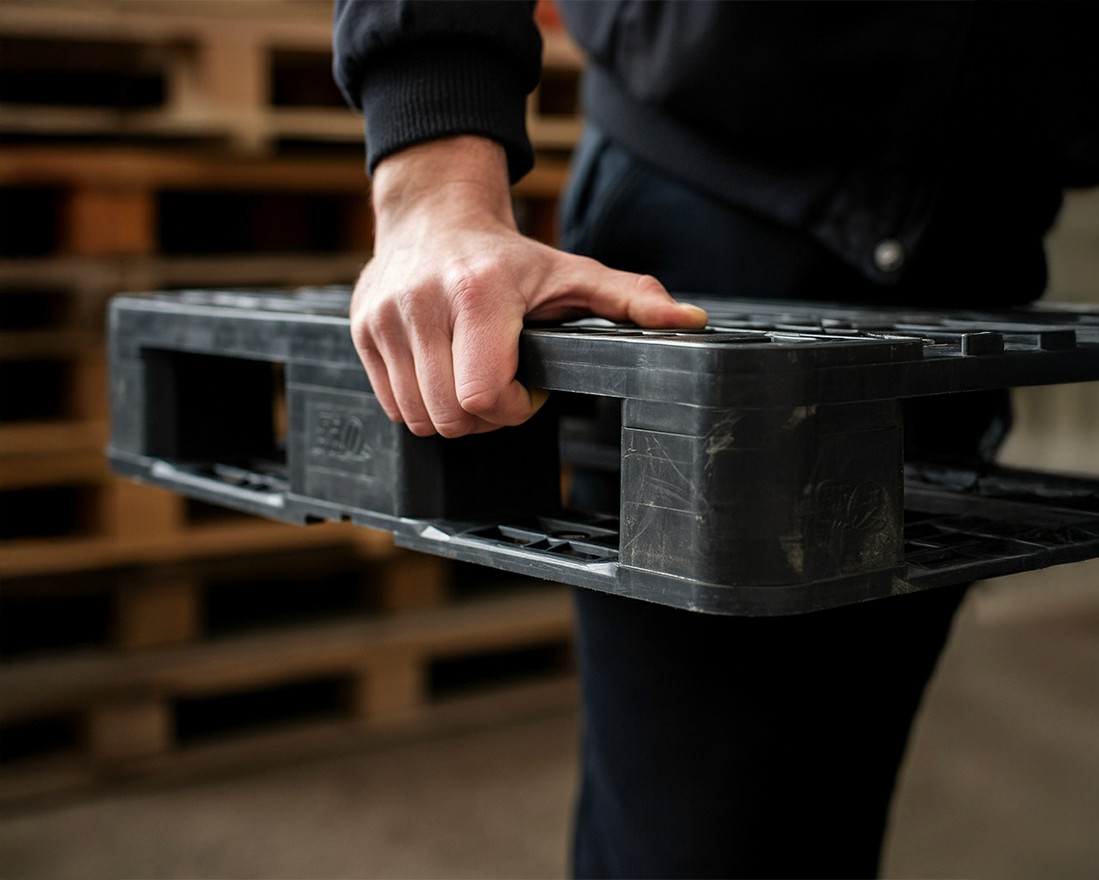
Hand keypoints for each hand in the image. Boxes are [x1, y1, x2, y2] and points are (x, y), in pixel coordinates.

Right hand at [351, 136, 707, 437]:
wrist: (432, 216)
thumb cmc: (508, 257)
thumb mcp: (572, 274)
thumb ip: (631, 299)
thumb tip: (690, 322)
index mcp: (479, 292)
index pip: (486, 395)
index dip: (515, 409)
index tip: (531, 389)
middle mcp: (422, 304)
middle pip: (452, 416)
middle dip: (488, 417)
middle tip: (505, 387)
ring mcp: (384, 319)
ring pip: (419, 418)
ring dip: (454, 414)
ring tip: (475, 376)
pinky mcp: (360, 331)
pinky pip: (392, 406)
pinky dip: (423, 404)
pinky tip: (445, 372)